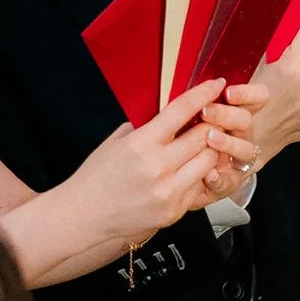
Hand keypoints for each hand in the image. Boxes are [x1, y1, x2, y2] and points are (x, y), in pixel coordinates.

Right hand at [67, 79, 250, 243]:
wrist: (84, 216)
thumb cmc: (98, 176)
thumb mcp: (118, 141)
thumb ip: (148, 125)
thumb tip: (177, 109)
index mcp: (140, 144)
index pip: (181, 111)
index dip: (203, 94)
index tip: (216, 84)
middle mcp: (157, 168)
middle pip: (203, 136)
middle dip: (211, 124)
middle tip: (212, 119)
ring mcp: (168, 192)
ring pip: (209, 160)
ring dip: (209, 150)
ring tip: (202, 146)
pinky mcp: (174, 211)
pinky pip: (200, 185)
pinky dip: (199, 174)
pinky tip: (189, 171)